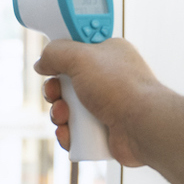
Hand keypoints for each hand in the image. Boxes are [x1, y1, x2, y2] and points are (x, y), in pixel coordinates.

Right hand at [34, 38, 161, 167]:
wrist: (142, 126)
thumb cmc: (119, 87)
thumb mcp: (80, 57)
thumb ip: (55, 52)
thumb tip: (41, 63)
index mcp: (108, 54)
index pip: (77, 49)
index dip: (62, 57)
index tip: (52, 63)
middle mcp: (108, 78)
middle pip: (67, 82)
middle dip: (55, 91)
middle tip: (55, 94)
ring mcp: (107, 104)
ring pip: (69, 108)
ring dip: (59, 113)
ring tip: (64, 117)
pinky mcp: (104, 129)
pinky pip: (76, 130)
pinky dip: (68, 133)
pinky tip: (69, 134)